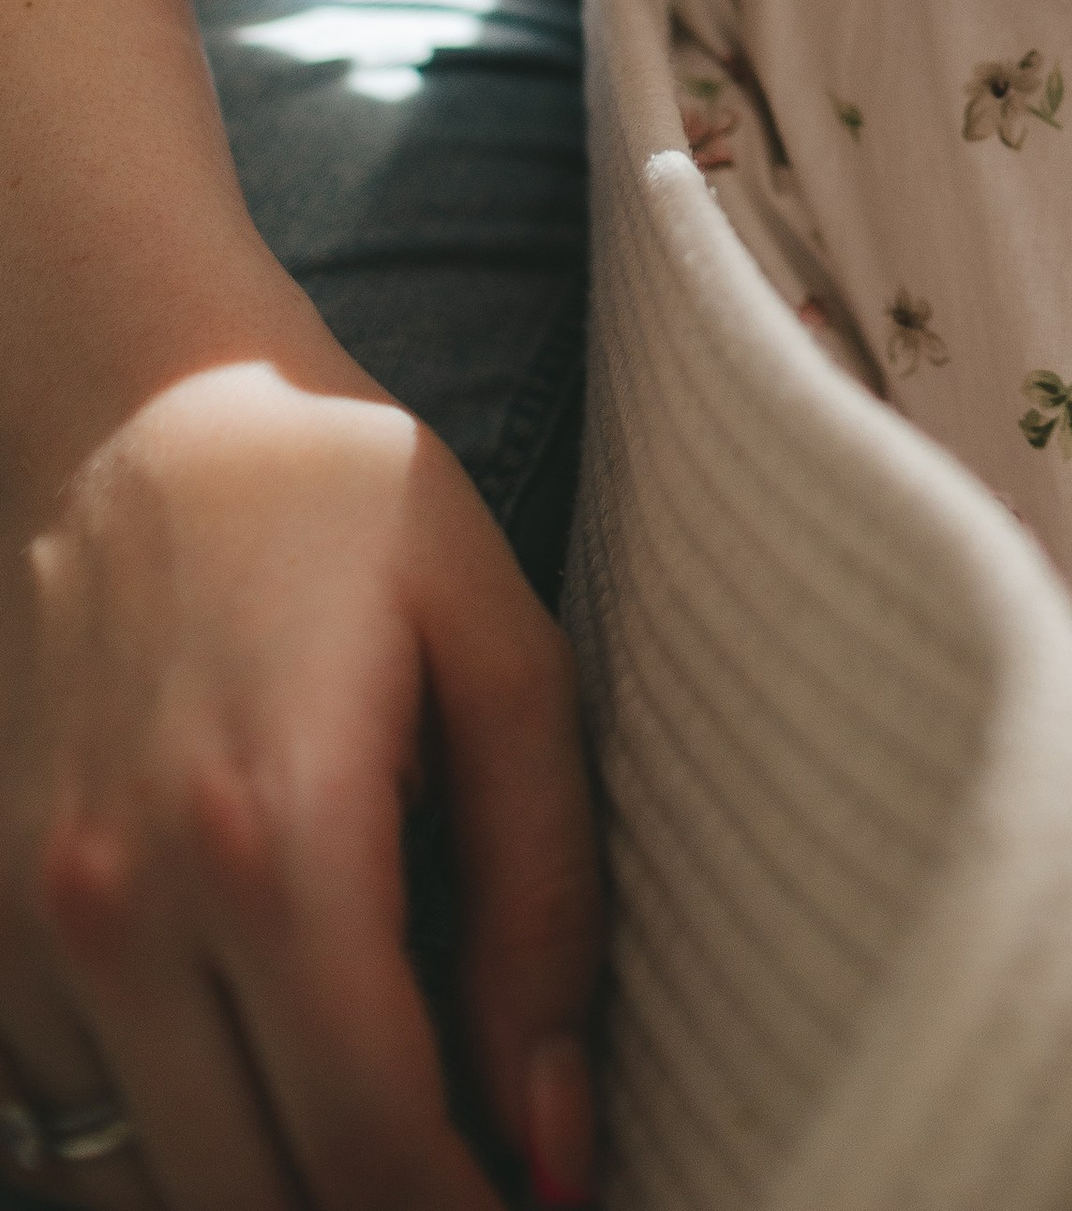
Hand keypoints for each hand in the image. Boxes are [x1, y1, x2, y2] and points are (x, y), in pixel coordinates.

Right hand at [0, 356, 597, 1210]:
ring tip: (378, 1119)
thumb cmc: (339, 503)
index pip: (373, 1150)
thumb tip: (560, 1126)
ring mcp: (27, 935)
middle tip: (474, 1175)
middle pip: (253, 1203)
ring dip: (271, 1183)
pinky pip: (64, 1123)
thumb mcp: (500, 648)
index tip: (546, 1210)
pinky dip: (168, 1136)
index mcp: (276, 844)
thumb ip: (545, 895)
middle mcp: (122, 916)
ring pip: (148, 1188)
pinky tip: (258, 1061)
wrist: (128, 399)